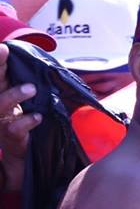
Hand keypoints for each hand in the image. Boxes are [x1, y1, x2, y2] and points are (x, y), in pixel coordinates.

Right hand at [0, 45, 40, 192]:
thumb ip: (42, 92)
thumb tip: (64, 76)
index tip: (2, 46)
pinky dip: (26, 122)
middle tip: (2, 50)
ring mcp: (1, 122)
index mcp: (4, 94)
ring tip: (31, 88)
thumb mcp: (34, 107)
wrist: (21, 162)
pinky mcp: (10, 139)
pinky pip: (14, 128)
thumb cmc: (29, 129)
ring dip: (14, 94)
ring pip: (0, 104)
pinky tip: (38, 117)